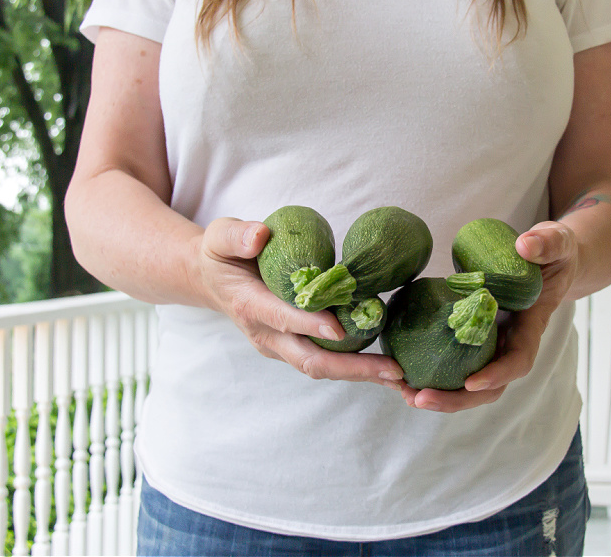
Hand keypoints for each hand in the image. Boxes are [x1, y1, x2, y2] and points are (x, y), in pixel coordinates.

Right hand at [196, 217, 405, 387]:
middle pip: (310, 360)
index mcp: (250, 306)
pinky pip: (326, 362)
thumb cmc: (220, 255)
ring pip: (322, 368)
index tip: (340, 328)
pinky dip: (355, 367)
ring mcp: (280, 347)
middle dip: (352, 368)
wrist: (211, 281)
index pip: (283, 318)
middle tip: (392, 371)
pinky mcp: (293, 348)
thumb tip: (260, 235)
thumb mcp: (218, 236)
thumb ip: (237, 235)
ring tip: (399, 376)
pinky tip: (386, 367)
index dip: (310, 324)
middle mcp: (267, 335)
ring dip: (361, 374)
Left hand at [400, 221, 578, 412]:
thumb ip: (547, 243)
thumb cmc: (555, 253)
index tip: (470, 383)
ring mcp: (492, 345)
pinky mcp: (474, 339)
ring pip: (469, 383)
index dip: (496, 375)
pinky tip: (402, 374)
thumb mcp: (558, 243)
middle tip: (419, 398)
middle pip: (488, 388)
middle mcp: (511, 344)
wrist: (550, 261)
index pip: (518, 361)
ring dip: (438, 394)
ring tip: (404, 394)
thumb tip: (524, 245)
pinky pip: (455, 363)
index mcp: (531, 327)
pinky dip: (431, 373)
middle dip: (455, 399)